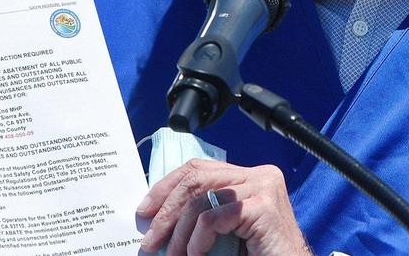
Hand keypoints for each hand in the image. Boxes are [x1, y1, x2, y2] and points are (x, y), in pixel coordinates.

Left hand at [137, 158, 310, 255]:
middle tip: (149, 240)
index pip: (200, 168)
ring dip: (179, 233)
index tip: (145, 211)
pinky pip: (214, 217)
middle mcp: (260, 175)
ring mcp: (263, 187)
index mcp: (250, 177)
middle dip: (166, 210)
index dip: (167, 187)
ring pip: (201, 198)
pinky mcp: (263, 206)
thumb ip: (202, 216)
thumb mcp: (224, 231)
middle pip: (197, 178)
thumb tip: (154, 216)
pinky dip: (198, 240)